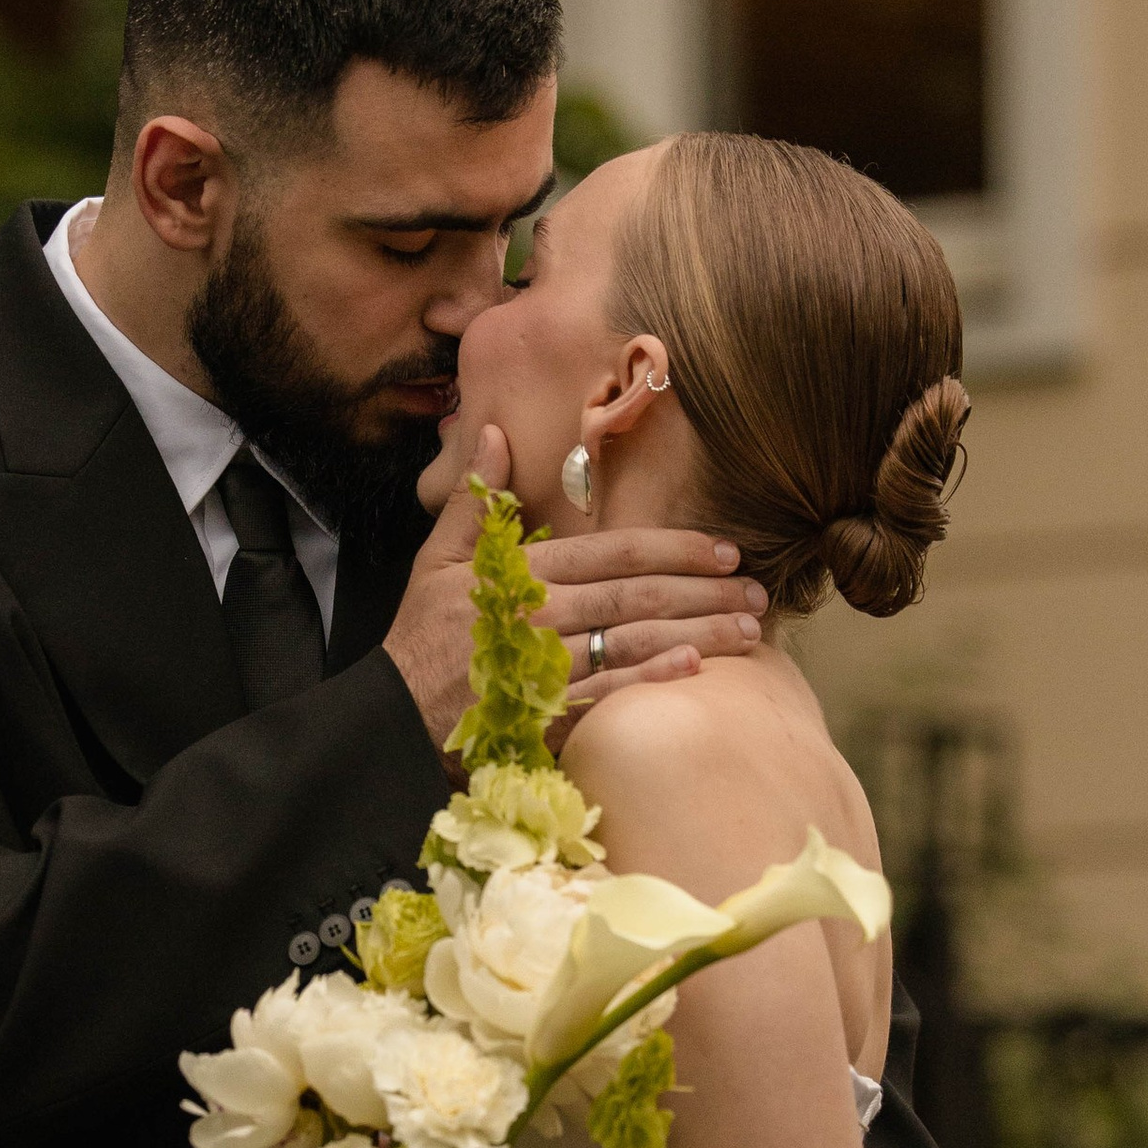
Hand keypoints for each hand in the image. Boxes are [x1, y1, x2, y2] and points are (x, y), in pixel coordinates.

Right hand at [382, 430, 764, 748]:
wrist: (389, 716)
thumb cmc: (420, 638)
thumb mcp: (436, 559)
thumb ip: (475, 499)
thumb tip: (492, 431)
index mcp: (522, 572)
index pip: (612, 552)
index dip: (673, 547)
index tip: (724, 549)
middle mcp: (540, 613)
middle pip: (636, 594)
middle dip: (704, 590)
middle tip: (758, 590)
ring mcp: (543, 664)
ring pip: (633, 639)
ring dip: (697, 632)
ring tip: (749, 631)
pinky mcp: (541, 710)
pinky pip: (606, 692)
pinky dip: (649, 677)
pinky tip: (693, 669)